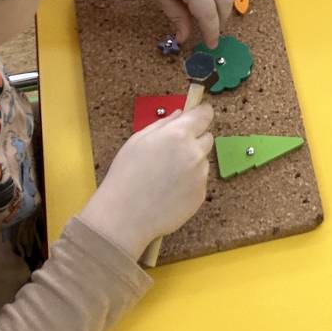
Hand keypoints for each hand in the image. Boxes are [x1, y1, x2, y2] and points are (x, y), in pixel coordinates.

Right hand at [80, 104, 214, 260]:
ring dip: (191, 162)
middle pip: (207, 138)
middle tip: (172, 151)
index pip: (205, 115)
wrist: (125, 216)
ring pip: (202, 161)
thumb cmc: (126, 175)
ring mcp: (200, 175)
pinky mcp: (201, 195)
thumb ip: (163, 124)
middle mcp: (195, 153)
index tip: (198, 115)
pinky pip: (199, 181)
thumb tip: (180, 114)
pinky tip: (169, 190)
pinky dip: (189, 182)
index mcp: (179, 135)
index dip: (201, 113)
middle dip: (194, 140)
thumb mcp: (137, 140)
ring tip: (166, 175)